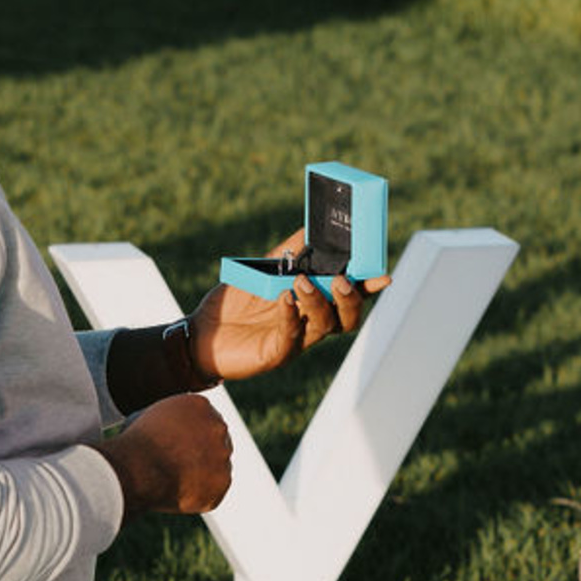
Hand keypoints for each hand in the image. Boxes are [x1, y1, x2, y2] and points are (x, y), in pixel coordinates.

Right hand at [102, 394, 232, 520]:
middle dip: (203, 454)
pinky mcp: (222, 481)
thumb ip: (170, 420)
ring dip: (202, 475)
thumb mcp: (149, 418)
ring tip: (175, 482)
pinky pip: (214, 491)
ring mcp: (223, 454)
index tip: (179, 448)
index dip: (192, 436)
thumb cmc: (135, 445)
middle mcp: (218, 426)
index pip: (204, 420)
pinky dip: (199, 495)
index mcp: (200, 405)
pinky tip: (179, 494)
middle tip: (180, 467)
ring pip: (217, 467)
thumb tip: (171, 430)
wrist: (138, 469)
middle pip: (217, 441)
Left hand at [188, 231, 382, 384]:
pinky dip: (291, 315)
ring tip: (301, 282)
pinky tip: (284, 298)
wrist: (200, 336)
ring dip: (318, 301)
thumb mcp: (261, 271)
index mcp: (312, 303)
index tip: (381, 272)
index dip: (368, 287)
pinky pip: (292, 336)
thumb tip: (310, 226)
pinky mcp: (276, 354)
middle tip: (341, 278)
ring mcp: (296, 340)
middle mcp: (310, 323)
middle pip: (347, 317)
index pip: (348, 295)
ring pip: (324, 326)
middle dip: (351, 298)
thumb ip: (287, 252)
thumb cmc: (233, 305)